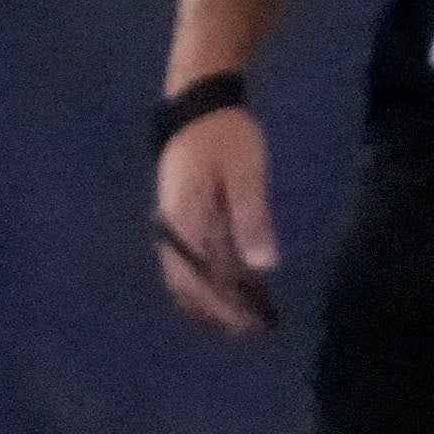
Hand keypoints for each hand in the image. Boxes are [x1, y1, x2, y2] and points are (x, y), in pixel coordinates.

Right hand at [155, 104, 279, 332]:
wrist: (198, 105)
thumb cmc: (225, 137)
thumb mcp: (246, 174)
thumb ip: (252, 218)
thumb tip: (263, 265)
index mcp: (186, 220)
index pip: (201, 278)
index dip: (225, 306)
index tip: (250, 324)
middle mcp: (171, 228)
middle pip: (187, 284)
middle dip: (217, 310)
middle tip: (250, 329)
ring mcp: (171, 223)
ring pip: (184, 274)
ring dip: (209, 299)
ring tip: (240, 317)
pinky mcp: (178, 217)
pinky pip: (186, 259)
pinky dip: (205, 279)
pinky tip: (227, 288)